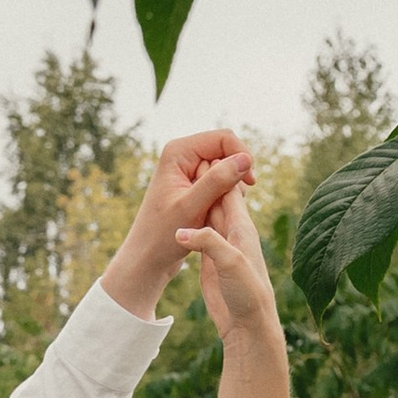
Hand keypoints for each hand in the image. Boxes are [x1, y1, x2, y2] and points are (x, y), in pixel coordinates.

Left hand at [101, 131, 263, 323]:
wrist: (147, 259)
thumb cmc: (161, 236)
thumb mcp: (191, 208)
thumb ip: (217, 181)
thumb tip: (246, 159)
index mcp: (178, 151)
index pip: (224, 138)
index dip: (241, 156)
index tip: (250, 183)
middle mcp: (183, 155)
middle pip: (227, 151)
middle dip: (236, 175)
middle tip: (234, 202)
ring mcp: (189, 170)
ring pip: (227, 168)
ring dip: (232, 188)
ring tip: (220, 213)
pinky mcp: (194, 185)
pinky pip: (221, 183)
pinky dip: (226, 197)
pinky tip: (217, 217)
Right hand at [176, 155, 282, 348]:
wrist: (248, 325)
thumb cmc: (247, 294)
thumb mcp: (229, 265)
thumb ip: (208, 244)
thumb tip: (181, 231)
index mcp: (241, 227)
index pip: (227, 190)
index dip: (214, 172)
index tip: (197, 155)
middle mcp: (233, 232)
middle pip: (217, 197)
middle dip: (204, 180)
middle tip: (185, 161)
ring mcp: (223, 246)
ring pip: (208, 214)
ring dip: (197, 199)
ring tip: (181, 181)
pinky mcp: (213, 261)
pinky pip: (201, 234)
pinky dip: (192, 222)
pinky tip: (183, 216)